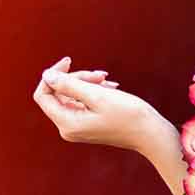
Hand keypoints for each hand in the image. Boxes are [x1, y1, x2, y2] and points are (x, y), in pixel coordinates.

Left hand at [33, 56, 163, 154]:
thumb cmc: (127, 115)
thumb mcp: (96, 95)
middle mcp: (68, 128)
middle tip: (101, 74)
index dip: (52, 75)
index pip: (43, 95)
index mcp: (67, 123)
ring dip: (88, 83)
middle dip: (78, 78)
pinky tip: (110, 87)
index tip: (69, 60)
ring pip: (72, 94)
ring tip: (108, 81)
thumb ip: (68, 85)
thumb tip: (46, 75)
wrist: (150, 134)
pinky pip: (82, 101)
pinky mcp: (87, 123)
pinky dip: (94, 91)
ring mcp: (78, 127)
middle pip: (59, 93)